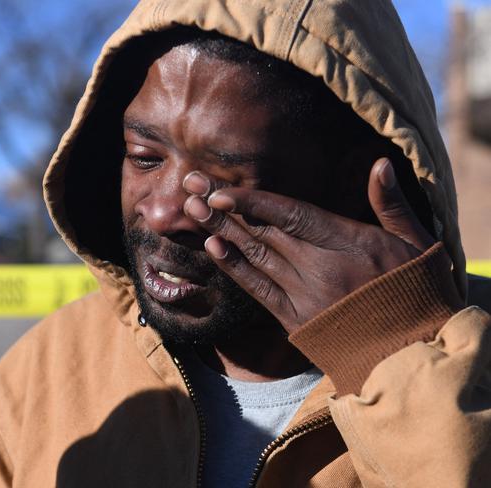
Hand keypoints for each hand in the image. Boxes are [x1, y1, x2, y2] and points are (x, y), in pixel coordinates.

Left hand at [182, 158, 434, 333]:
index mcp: (349, 243)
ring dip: (220, 230)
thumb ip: (392, 204)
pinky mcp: (295, 319)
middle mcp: (319, 267)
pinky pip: (257, 289)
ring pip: (254, 255)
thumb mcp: (417, 243)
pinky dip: (234, 267)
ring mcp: (304, 295)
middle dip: (222, 207)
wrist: (414, 357)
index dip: (251, 201)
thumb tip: (379, 163)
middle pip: (262, 230)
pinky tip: (212, 247)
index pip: (290, 214)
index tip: (219, 189)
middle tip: (190, 186)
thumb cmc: (417, 294)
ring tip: (191, 210)